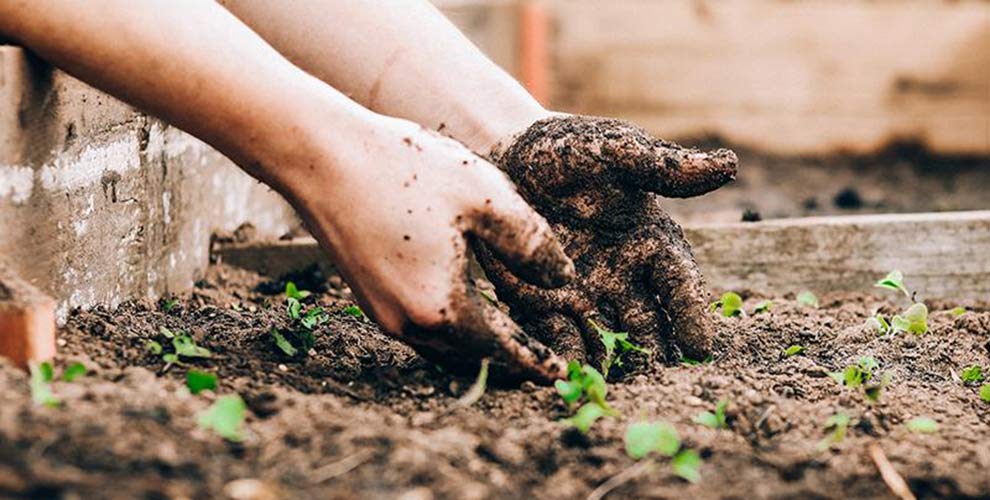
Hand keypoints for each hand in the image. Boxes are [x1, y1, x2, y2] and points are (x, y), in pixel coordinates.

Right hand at [285, 115, 574, 382]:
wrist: (321, 156)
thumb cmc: (405, 169)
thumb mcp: (485, 197)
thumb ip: (531, 243)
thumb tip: (563, 279)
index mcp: (443, 307)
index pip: (502, 349)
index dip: (535, 361)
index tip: (559, 374)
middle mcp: (408, 323)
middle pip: (471, 358)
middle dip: (508, 363)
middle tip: (540, 363)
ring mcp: (382, 312)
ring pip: (443, 348)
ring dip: (478, 349)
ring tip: (508, 342)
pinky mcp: (367, 295)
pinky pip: (420, 329)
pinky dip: (451, 331)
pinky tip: (464, 311)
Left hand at [479, 115, 736, 372]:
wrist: (508, 155)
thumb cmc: (570, 150)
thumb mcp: (615, 151)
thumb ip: (663, 166)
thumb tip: (728, 165)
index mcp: (651, 242)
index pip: (679, 285)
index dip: (690, 315)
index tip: (699, 347)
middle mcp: (623, 276)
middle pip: (647, 324)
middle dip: (655, 354)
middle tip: (661, 384)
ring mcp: (584, 293)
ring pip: (607, 338)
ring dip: (613, 364)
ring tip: (615, 389)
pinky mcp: (542, 302)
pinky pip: (558, 336)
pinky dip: (565, 356)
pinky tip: (567, 376)